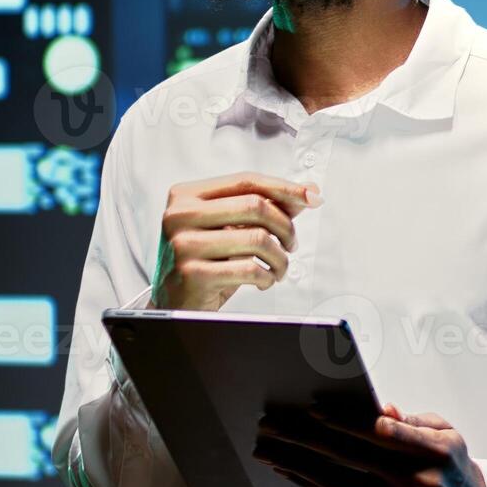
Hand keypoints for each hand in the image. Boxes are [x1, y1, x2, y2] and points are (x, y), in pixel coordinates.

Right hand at [153, 172, 320, 310]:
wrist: (175, 305)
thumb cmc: (206, 262)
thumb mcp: (231, 229)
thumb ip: (266, 207)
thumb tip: (308, 191)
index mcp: (186, 196)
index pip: (245, 181)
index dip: (284, 188)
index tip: (312, 197)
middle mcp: (179, 215)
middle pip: (255, 206)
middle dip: (285, 227)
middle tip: (292, 244)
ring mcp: (183, 244)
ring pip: (257, 238)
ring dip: (280, 257)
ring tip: (279, 267)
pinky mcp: (192, 274)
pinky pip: (249, 268)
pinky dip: (267, 276)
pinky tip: (264, 280)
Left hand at [254, 404, 486, 486]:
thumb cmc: (456, 467)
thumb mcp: (446, 434)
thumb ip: (410, 421)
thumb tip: (379, 408)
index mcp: (433, 450)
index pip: (383, 433)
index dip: (346, 421)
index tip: (314, 408)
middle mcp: (415, 480)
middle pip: (351, 456)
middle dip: (307, 438)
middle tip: (273, 424)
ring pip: (338, 481)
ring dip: (297, 463)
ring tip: (267, 449)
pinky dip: (312, 484)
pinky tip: (290, 470)